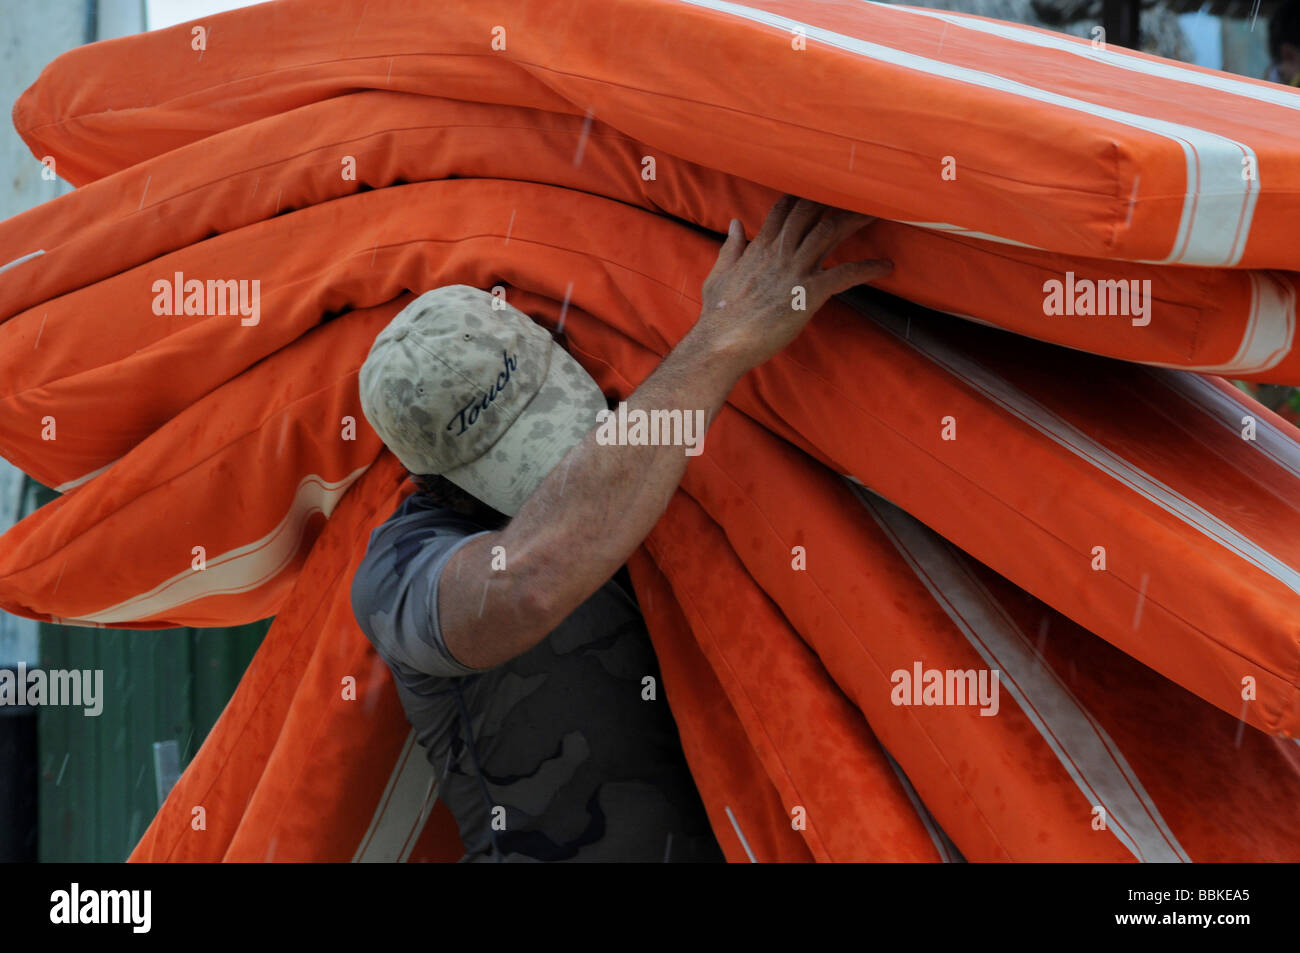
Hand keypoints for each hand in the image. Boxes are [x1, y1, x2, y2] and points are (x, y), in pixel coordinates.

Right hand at [690, 195, 890, 372]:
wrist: (720, 344)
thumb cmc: (718, 316)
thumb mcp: (719, 274)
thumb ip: (731, 247)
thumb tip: (736, 223)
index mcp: (759, 247)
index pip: (785, 209)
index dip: (804, 195)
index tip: (823, 188)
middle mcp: (779, 252)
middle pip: (811, 211)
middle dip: (835, 198)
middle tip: (859, 193)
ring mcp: (794, 271)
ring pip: (830, 232)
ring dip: (856, 221)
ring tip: (878, 214)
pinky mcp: (808, 293)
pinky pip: (845, 274)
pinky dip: (868, 268)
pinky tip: (886, 267)